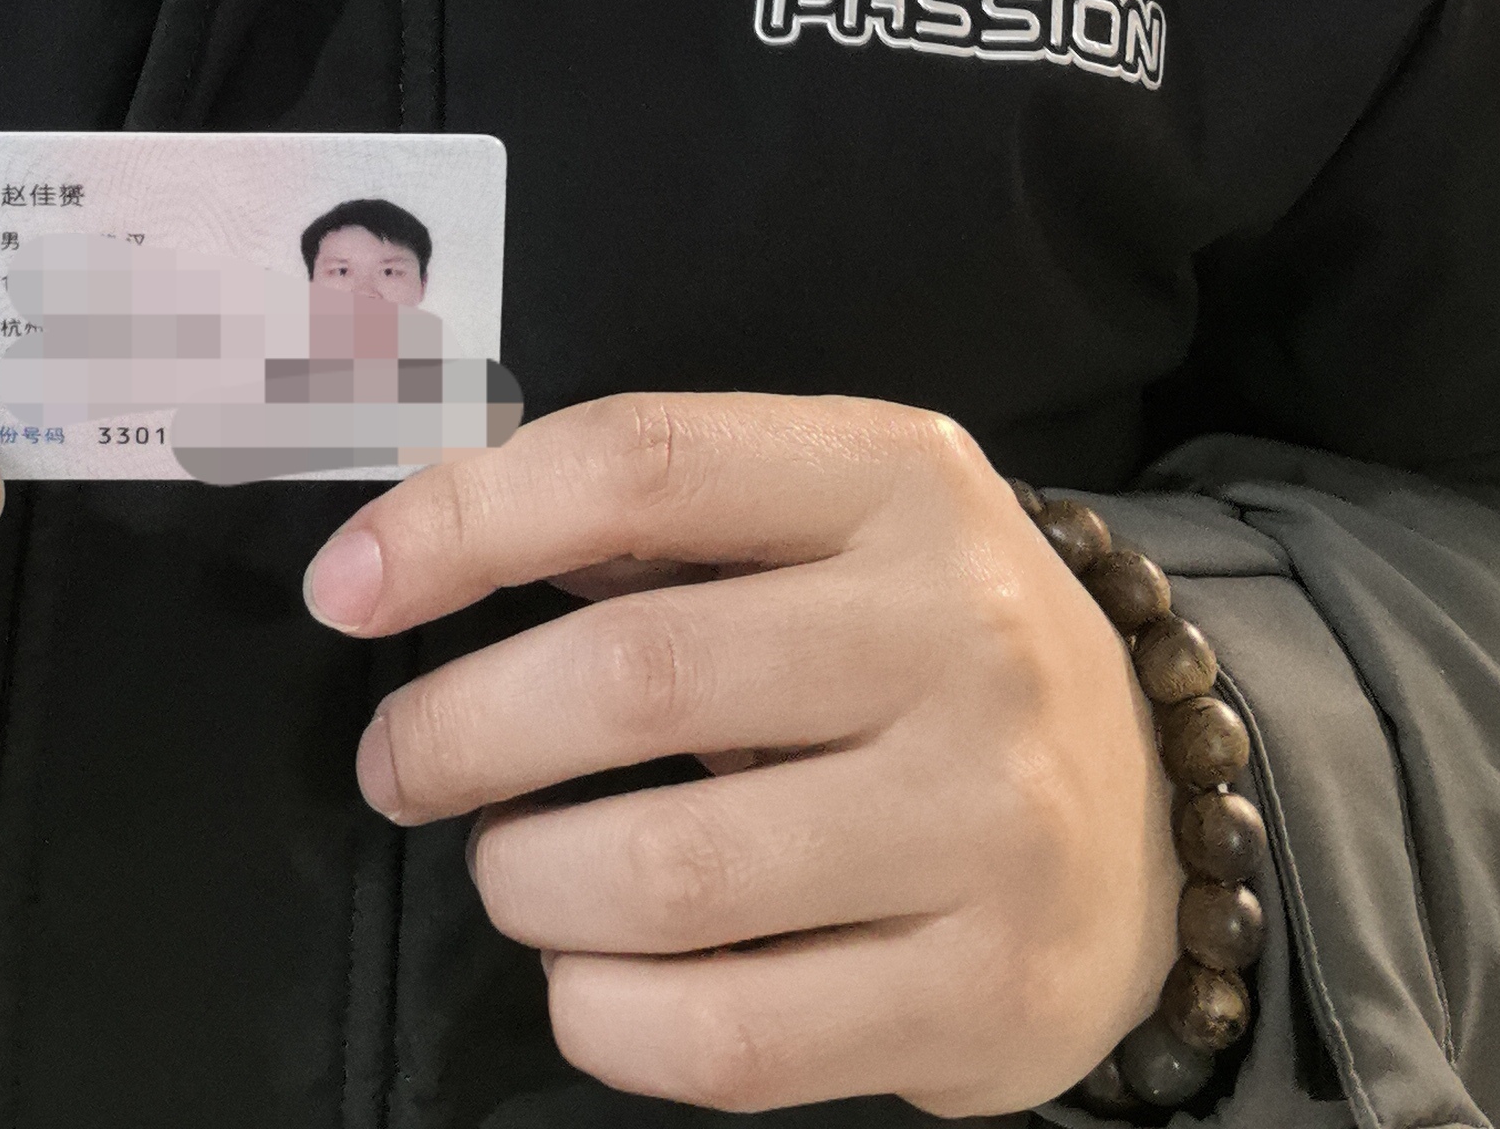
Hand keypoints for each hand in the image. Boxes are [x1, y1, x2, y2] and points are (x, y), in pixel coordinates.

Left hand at [304, 395, 1175, 1116]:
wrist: (1152, 817)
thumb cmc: (920, 649)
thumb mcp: (827, 522)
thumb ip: (653, 518)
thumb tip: (417, 545)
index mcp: (897, 478)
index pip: (640, 463)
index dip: (462, 521)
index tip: (346, 590)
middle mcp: (957, 633)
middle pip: (639, 671)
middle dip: (463, 727)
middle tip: (403, 763)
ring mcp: (985, 820)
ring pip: (670, 871)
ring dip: (528, 880)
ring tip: (510, 869)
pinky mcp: (985, 992)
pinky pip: (734, 1035)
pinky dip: (607, 1017)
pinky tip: (585, 981)